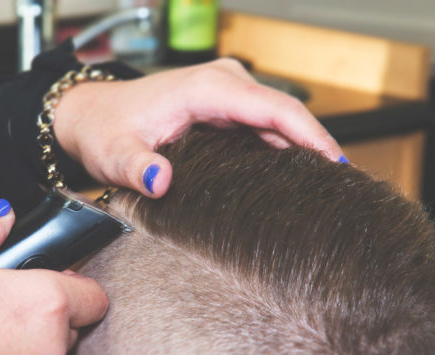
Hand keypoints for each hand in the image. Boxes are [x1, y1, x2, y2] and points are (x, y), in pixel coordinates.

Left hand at [53, 58, 341, 196]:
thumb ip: (137, 167)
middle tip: (343, 190)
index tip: (337, 165)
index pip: (273, 108)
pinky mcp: (224, 109)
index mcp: (206, 88)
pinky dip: (283, 149)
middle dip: (317, 147)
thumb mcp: (114, 153)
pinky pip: (265, 126)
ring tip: (327, 190)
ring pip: (279, 121)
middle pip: (286, 114)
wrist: (92, 115)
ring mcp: (226, 95)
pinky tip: (295, 178)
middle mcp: (223, 84)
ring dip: (303, 150)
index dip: (310, 135)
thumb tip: (160, 181)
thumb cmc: (104, 128)